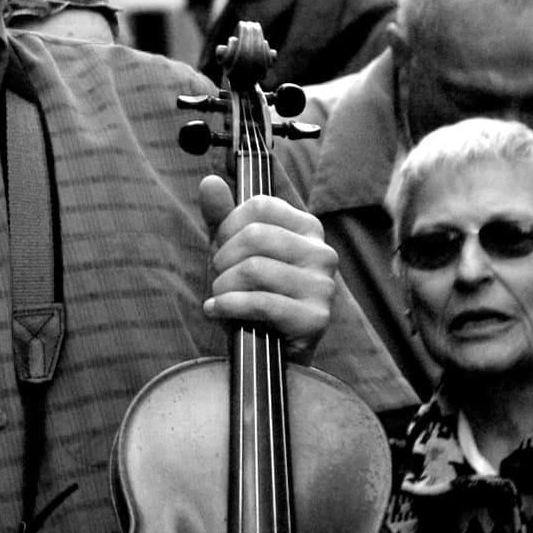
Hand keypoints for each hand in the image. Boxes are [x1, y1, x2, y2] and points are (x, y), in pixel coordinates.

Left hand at [198, 175, 336, 363]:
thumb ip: (221, 216)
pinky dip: (228, 307)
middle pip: (255, 235)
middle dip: (223, 259)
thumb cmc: (251, 293)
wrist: (267, 351)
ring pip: (254, 269)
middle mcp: (322, 252)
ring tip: (221, 298)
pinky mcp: (315, 317)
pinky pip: (259, 302)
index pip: (260, 205)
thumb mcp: (232, 250)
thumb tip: (209, 181)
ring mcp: (323, 286)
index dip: (228, 226)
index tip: (222, 247)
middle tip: (219, 278)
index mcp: (307, 228)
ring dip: (223, 287)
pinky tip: (218, 312)